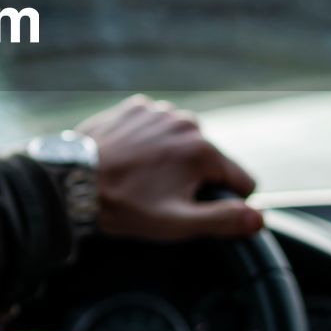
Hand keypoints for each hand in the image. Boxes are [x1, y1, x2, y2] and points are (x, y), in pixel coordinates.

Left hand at [75, 95, 263, 241]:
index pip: (243, 181)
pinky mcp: (137, 106)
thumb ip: (224, 220)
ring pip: (184, 141)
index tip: (196, 208)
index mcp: (202, 151)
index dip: (226, 201)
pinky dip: (151, 141)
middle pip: (212, 159)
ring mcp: (160, 110)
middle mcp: (186, 122)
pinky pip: (159, 127)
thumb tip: (259, 218)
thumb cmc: (124, 205)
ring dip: (173, 158)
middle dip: (195, 178)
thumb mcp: (177, 223)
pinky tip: (131, 158)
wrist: (71, 181)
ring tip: (143, 177)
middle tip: (161, 195)